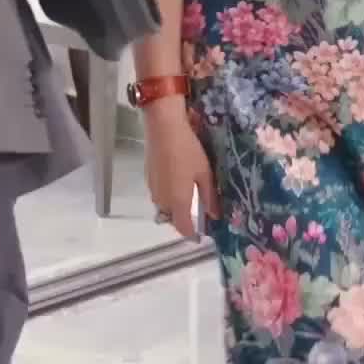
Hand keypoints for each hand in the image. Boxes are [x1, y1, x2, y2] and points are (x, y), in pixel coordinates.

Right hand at [143, 98, 218, 240]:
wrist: (163, 128)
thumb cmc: (188, 151)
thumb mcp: (204, 174)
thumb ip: (209, 197)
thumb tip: (214, 216)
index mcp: (178, 202)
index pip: (183, 228)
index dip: (192, 234)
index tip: (202, 235)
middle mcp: (162, 200)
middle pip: (172, 219)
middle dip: (184, 221)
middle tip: (198, 215)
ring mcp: (153, 189)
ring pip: (164, 208)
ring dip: (175, 209)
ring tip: (189, 199)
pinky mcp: (148, 178)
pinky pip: (159, 196)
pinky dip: (169, 197)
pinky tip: (177, 184)